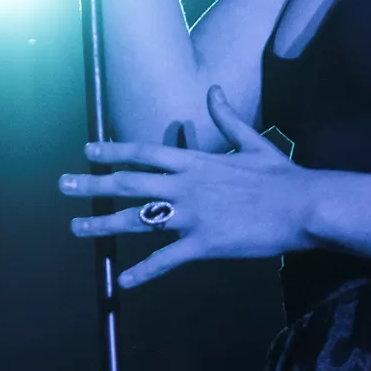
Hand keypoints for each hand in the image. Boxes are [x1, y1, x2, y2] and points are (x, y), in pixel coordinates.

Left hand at [57, 86, 318, 287]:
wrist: (306, 206)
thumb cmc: (282, 176)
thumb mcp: (251, 142)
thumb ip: (226, 118)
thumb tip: (213, 89)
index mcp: (195, 161)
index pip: (144, 151)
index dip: (113, 150)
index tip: (87, 149)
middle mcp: (186, 186)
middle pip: (129, 183)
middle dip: (93, 184)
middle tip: (64, 185)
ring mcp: (193, 216)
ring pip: (138, 220)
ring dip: (104, 224)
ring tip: (77, 227)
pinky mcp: (205, 244)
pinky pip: (166, 260)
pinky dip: (143, 272)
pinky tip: (123, 281)